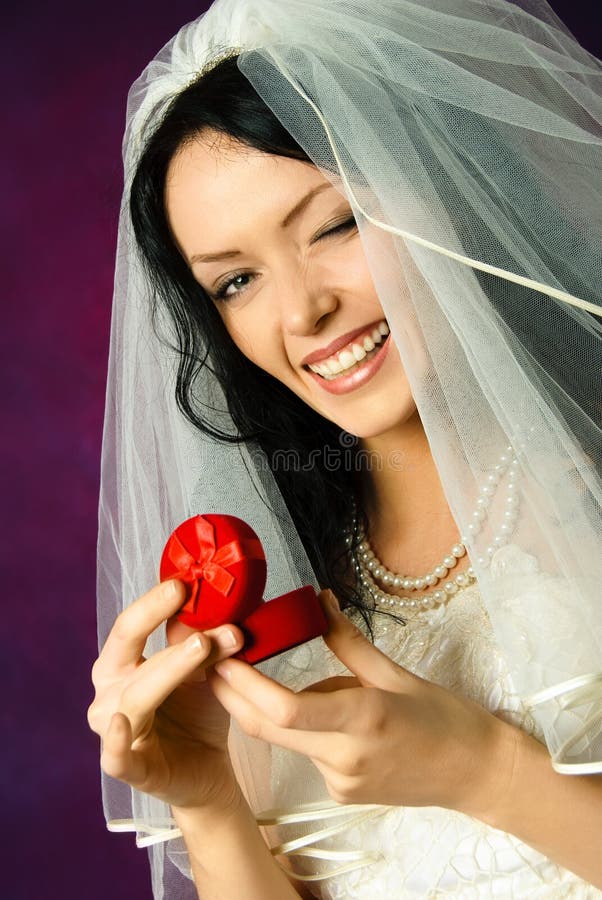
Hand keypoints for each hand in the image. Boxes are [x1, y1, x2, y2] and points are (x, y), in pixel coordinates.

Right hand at [87, 579, 244, 811]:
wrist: (209, 768)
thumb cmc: (198, 712)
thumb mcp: (205, 669)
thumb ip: (205, 640)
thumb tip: (221, 602)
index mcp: (120, 664)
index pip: (130, 625)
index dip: (152, 602)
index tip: (182, 582)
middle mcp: (109, 692)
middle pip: (125, 647)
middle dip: (153, 618)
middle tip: (187, 598)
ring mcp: (113, 731)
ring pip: (137, 694)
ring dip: (173, 667)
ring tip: (203, 645)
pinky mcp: (127, 768)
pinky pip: (115, 754)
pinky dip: (116, 740)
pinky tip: (123, 722)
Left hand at [209, 590, 519, 815]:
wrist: (477, 774)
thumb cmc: (445, 719)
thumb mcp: (397, 672)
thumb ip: (348, 640)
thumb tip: (319, 600)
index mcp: (362, 720)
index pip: (285, 709)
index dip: (245, 684)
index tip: (223, 655)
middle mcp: (344, 757)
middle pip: (268, 727)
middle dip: (233, 694)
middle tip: (214, 659)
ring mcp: (340, 782)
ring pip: (288, 738)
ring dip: (280, 707)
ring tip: (320, 682)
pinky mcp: (340, 793)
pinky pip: (308, 752)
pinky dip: (309, 727)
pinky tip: (344, 717)